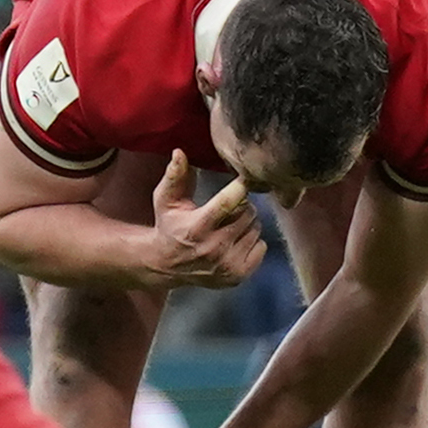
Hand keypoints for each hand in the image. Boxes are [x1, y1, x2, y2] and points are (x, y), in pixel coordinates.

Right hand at [142, 151, 265, 290]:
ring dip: (247, 223)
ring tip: (229, 225)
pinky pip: (262, 247)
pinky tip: (235, 241)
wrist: (166, 265)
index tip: (244, 179)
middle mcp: (214, 248)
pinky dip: (252, 241)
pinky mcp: (238, 275)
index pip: (229, 202)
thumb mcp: (166, 200)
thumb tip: (179, 152)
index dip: (240, 187)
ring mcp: (227, 264)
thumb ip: (175, 176)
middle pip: (248, 213)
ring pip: (256, 229)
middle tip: (229, 207)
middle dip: (242, 206)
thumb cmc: (169, 226)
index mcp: (197, 227)